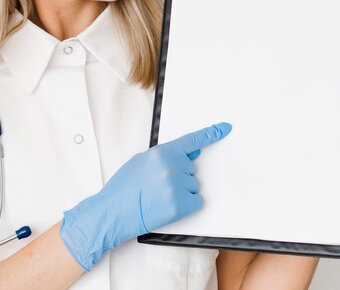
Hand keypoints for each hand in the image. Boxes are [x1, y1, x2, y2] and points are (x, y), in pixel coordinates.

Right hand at [59, 122, 232, 270]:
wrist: (113, 211)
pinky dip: (187, 205)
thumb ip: (167, 157)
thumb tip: (191, 154)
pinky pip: (197, 201)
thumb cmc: (124, 187)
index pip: (192, 141)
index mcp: (162, 152)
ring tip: (160, 197)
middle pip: (191, 169)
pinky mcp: (180, 205)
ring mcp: (177, 186)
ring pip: (194, 185)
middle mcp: (172, 167)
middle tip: (159, 185)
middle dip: (180, 175)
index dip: (211, 134)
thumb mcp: (142, 162)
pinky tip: (168, 206)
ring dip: (183, 191)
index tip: (225, 128)